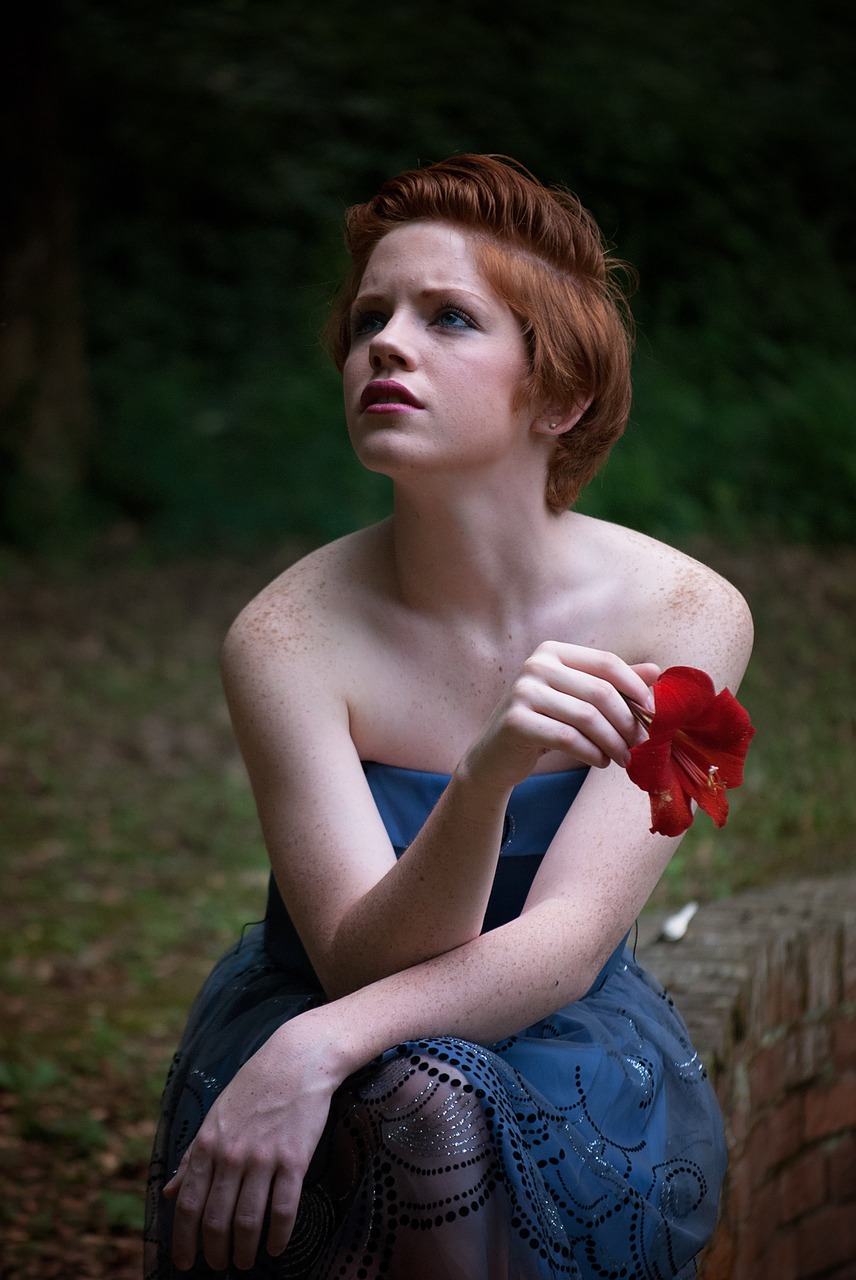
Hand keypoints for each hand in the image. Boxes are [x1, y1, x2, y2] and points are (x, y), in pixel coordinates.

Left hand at [163, 1015, 340, 1270]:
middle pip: (215, 1219)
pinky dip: (279, 1235)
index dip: (184, 1240)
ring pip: (248, 1220)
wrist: (296, 1059)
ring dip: (244, 1250)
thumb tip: (169, 1192)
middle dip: (215, 1251)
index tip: (186, 1262)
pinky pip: (284, 1208)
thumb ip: (192, 1157)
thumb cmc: (254, 1087)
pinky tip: (277, 1246)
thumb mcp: (215, 1117)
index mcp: (207, 1144)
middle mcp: (231, 1154)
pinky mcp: (294, 1158)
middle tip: (220, 1264)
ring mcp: (263, 1157)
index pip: (187, 1204)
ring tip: (245, 1262)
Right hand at [464, 642, 659, 790]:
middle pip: (600, 691)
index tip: (653, 712)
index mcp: (553, 651)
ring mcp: (522, 692)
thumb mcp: (578, 699)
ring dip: (613, 742)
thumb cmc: (544, 723)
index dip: (635, 687)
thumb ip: (612, 683)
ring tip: (623, 758)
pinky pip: (568, 739)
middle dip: (627, 721)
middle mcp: (535, 665)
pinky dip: (592, 753)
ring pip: (587, 718)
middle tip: (641, 743)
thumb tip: (656, 670)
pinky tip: (600, 761)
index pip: (606, 662)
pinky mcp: (516, 722)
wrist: (496, 756)